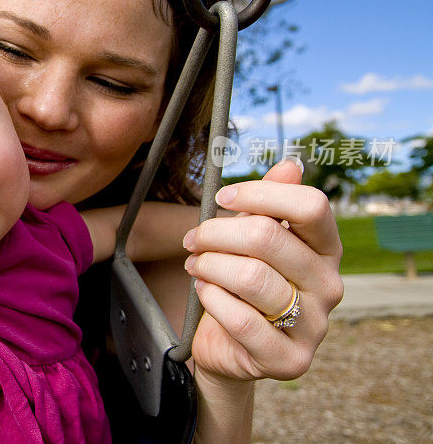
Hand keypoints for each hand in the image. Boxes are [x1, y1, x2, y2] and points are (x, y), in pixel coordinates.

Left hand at [182, 159, 343, 382]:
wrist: (231, 346)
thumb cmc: (242, 284)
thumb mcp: (253, 240)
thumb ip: (270, 204)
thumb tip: (290, 165)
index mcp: (327, 250)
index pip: (311, 206)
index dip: (260, 194)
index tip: (222, 197)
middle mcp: (330, 286)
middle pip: (269, 238)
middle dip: (217, 233)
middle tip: (193, 239)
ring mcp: (315, 325)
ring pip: (251, 277)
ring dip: (209, 265)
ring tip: (195, 265)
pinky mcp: (290, 360)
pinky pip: (242, 319)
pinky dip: (212, 299)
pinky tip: (205, 292)